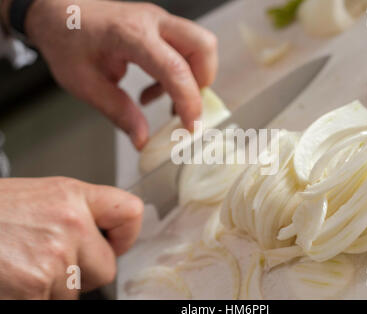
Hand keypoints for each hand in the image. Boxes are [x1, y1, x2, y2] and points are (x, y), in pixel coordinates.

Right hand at [0, 177, 142, 298]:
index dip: (125, 234)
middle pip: (106, 268)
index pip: (130, 212)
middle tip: (49, 260)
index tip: (115, 242)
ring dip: (53, 288)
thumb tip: (102, 236)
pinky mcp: (34, 289)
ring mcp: (53, 260)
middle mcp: (70, 225)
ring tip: (21, 265)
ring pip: (75, 292)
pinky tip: (14, 279)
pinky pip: (50, 303)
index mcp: (72, 196)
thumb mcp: (39, 197)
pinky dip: (35, 297)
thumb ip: (75, 213)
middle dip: (83, 272)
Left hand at [25, 0, 217, 149]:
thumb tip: (143, 140)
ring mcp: (159, 21)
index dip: (188, 100)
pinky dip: (181, 74)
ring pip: (200, 46)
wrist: (58, 13)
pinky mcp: (160, 27)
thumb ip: (119, 112)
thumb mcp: (86, 84)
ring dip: (194, 78)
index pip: (174, 67)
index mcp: (130, 35)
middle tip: (186, 106)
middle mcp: (152, 22)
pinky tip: (155, 91)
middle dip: (203, 82)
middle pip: (203, 46)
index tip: (190, 126)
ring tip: (169, 102)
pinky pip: (186, 49)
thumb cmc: (66, 42)